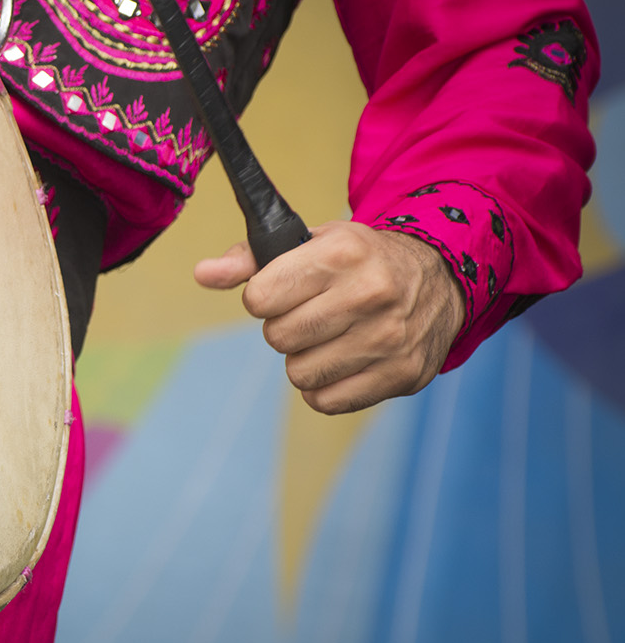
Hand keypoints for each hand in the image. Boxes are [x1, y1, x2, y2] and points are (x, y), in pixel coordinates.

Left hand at [193, 221, 464, 413]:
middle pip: (278, 338)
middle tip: (310, 313)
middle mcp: (370, 294)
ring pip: (300, 374)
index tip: (281, 290)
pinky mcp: (402, 375)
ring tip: (330, 335)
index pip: (259, 298)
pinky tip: (343, 360)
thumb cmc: (359, 259)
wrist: (439, 278)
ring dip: (305, 359)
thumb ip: (250, 259)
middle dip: (284, 328)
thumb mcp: (310, 241)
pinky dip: (325, 387)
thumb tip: (203, 274)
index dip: (263, 297)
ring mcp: (389, 338)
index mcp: (342, 253)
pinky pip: (327, 401)